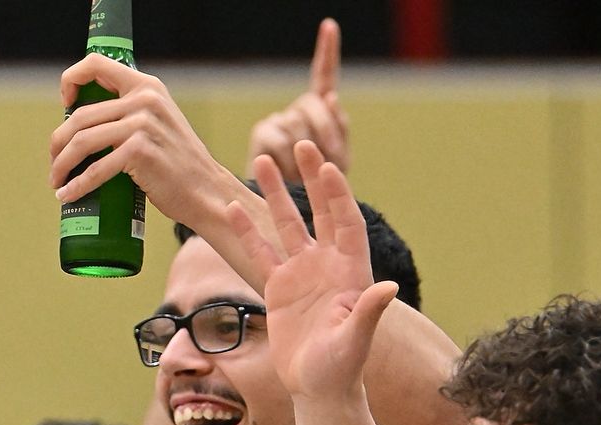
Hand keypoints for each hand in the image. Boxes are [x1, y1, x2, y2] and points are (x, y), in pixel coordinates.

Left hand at [50, 55, 222, 220]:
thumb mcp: (156, 122)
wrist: (203, 189)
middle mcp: (143, 99)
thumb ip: (130, 112)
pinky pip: (96, 170)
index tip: (64, 105)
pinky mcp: (139, 150)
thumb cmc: (174, 162)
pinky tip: (67, 195)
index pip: (96, 64)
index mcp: (145, 86)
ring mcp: (141, 123)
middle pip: (81, 116)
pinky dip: (77, 186)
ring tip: (56, 182)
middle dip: (58, 143)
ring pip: (82, 142)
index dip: (71, 80)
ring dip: (61, 165)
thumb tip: (85, 124)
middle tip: (54, 165)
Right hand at [226, 141, 396, 401]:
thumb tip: (387, 289)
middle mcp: (327, 264)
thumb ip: (368, 311)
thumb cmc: (342, 367)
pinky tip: (231, 210)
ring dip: (276, 195)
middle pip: (319, 211)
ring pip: (287, 225)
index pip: (345, 223)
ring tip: (262, 161)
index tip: (327, 169)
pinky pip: (260, 253)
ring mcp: (301, 273)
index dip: (338, 196)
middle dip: (311, 178)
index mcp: (351, 270)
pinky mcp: (278, 288)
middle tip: (302, 145)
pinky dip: (246, 232)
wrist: (319, 388)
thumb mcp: (356, 340)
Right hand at [246, 19, 349, 182]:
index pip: (324, 78)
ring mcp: (277, 124)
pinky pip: (277, 140)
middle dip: (325, 128)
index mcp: (320, 114)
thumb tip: (331, 97)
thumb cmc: (319, 192)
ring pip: (296, 123)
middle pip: (312, 103)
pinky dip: (285, 159)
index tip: (329, 25)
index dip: (327, 51)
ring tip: (305, 177)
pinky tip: (283, 174)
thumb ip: (339, 129)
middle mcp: (297, 113)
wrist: (293, 223)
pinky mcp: (261, 139)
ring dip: (305, 150)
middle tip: (331, 160)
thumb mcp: (339, 164)